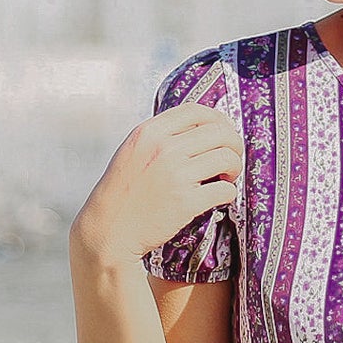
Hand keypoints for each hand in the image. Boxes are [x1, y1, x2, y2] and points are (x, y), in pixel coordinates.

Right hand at [70, 102, 242, 268]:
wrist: (108, 230)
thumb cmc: (122, 193)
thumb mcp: (133, 151)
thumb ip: (161, 136)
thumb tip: (199, 127)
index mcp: (150, 132)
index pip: (196, 111)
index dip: (218, 118)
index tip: (224, 130)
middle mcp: (164, 148)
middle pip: (219, 132)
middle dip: (233, 145)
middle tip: (230, 158)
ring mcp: (176, 175)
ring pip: (227, 158)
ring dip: (234, 168)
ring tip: (226, 177)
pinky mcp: (186, 202)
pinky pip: (225, 189)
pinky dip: (228, 193)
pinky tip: (220, 196)